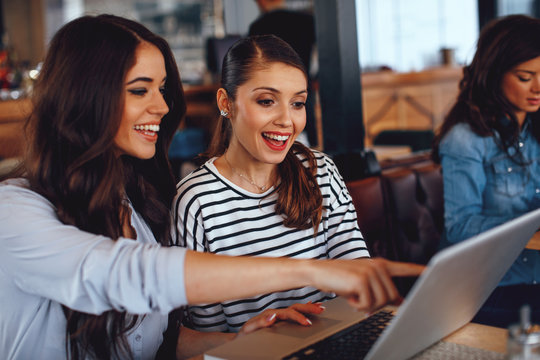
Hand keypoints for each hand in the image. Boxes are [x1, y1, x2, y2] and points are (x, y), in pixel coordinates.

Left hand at [237, 302, 325, 336]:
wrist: (240, 338)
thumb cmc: (245, 335)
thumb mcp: (249, 330)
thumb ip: (260, 322)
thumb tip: (272, 317)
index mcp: (270, 314)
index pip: (288, 313)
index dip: (298, 317)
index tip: (307, 322)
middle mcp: (276, 313)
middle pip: (295, 307)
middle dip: (308, 308)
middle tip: (321, 310)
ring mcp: (279, 316)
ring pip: (296, 309)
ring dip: (308, 307)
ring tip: (321, 307)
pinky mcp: (281, 320)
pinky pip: (294, 312)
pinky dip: (304, 309)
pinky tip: (312, 307)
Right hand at [309, 257, 424, 313]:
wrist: (319, 272)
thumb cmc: (340, 279)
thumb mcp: (363, 284)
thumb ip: (382, 290)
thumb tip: (399, 302)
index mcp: (380, 265)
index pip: (404, 267)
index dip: (418, 271)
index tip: (431, 271)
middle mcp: (378, 266)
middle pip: (392, 296)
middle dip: (378, 304)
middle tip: (361, 300)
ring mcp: (371, 272)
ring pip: (382, 301)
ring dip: (367, 305)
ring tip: (354, 296)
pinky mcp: (362, 280)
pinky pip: (368, 304)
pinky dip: (358, 306)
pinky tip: (349, 296)